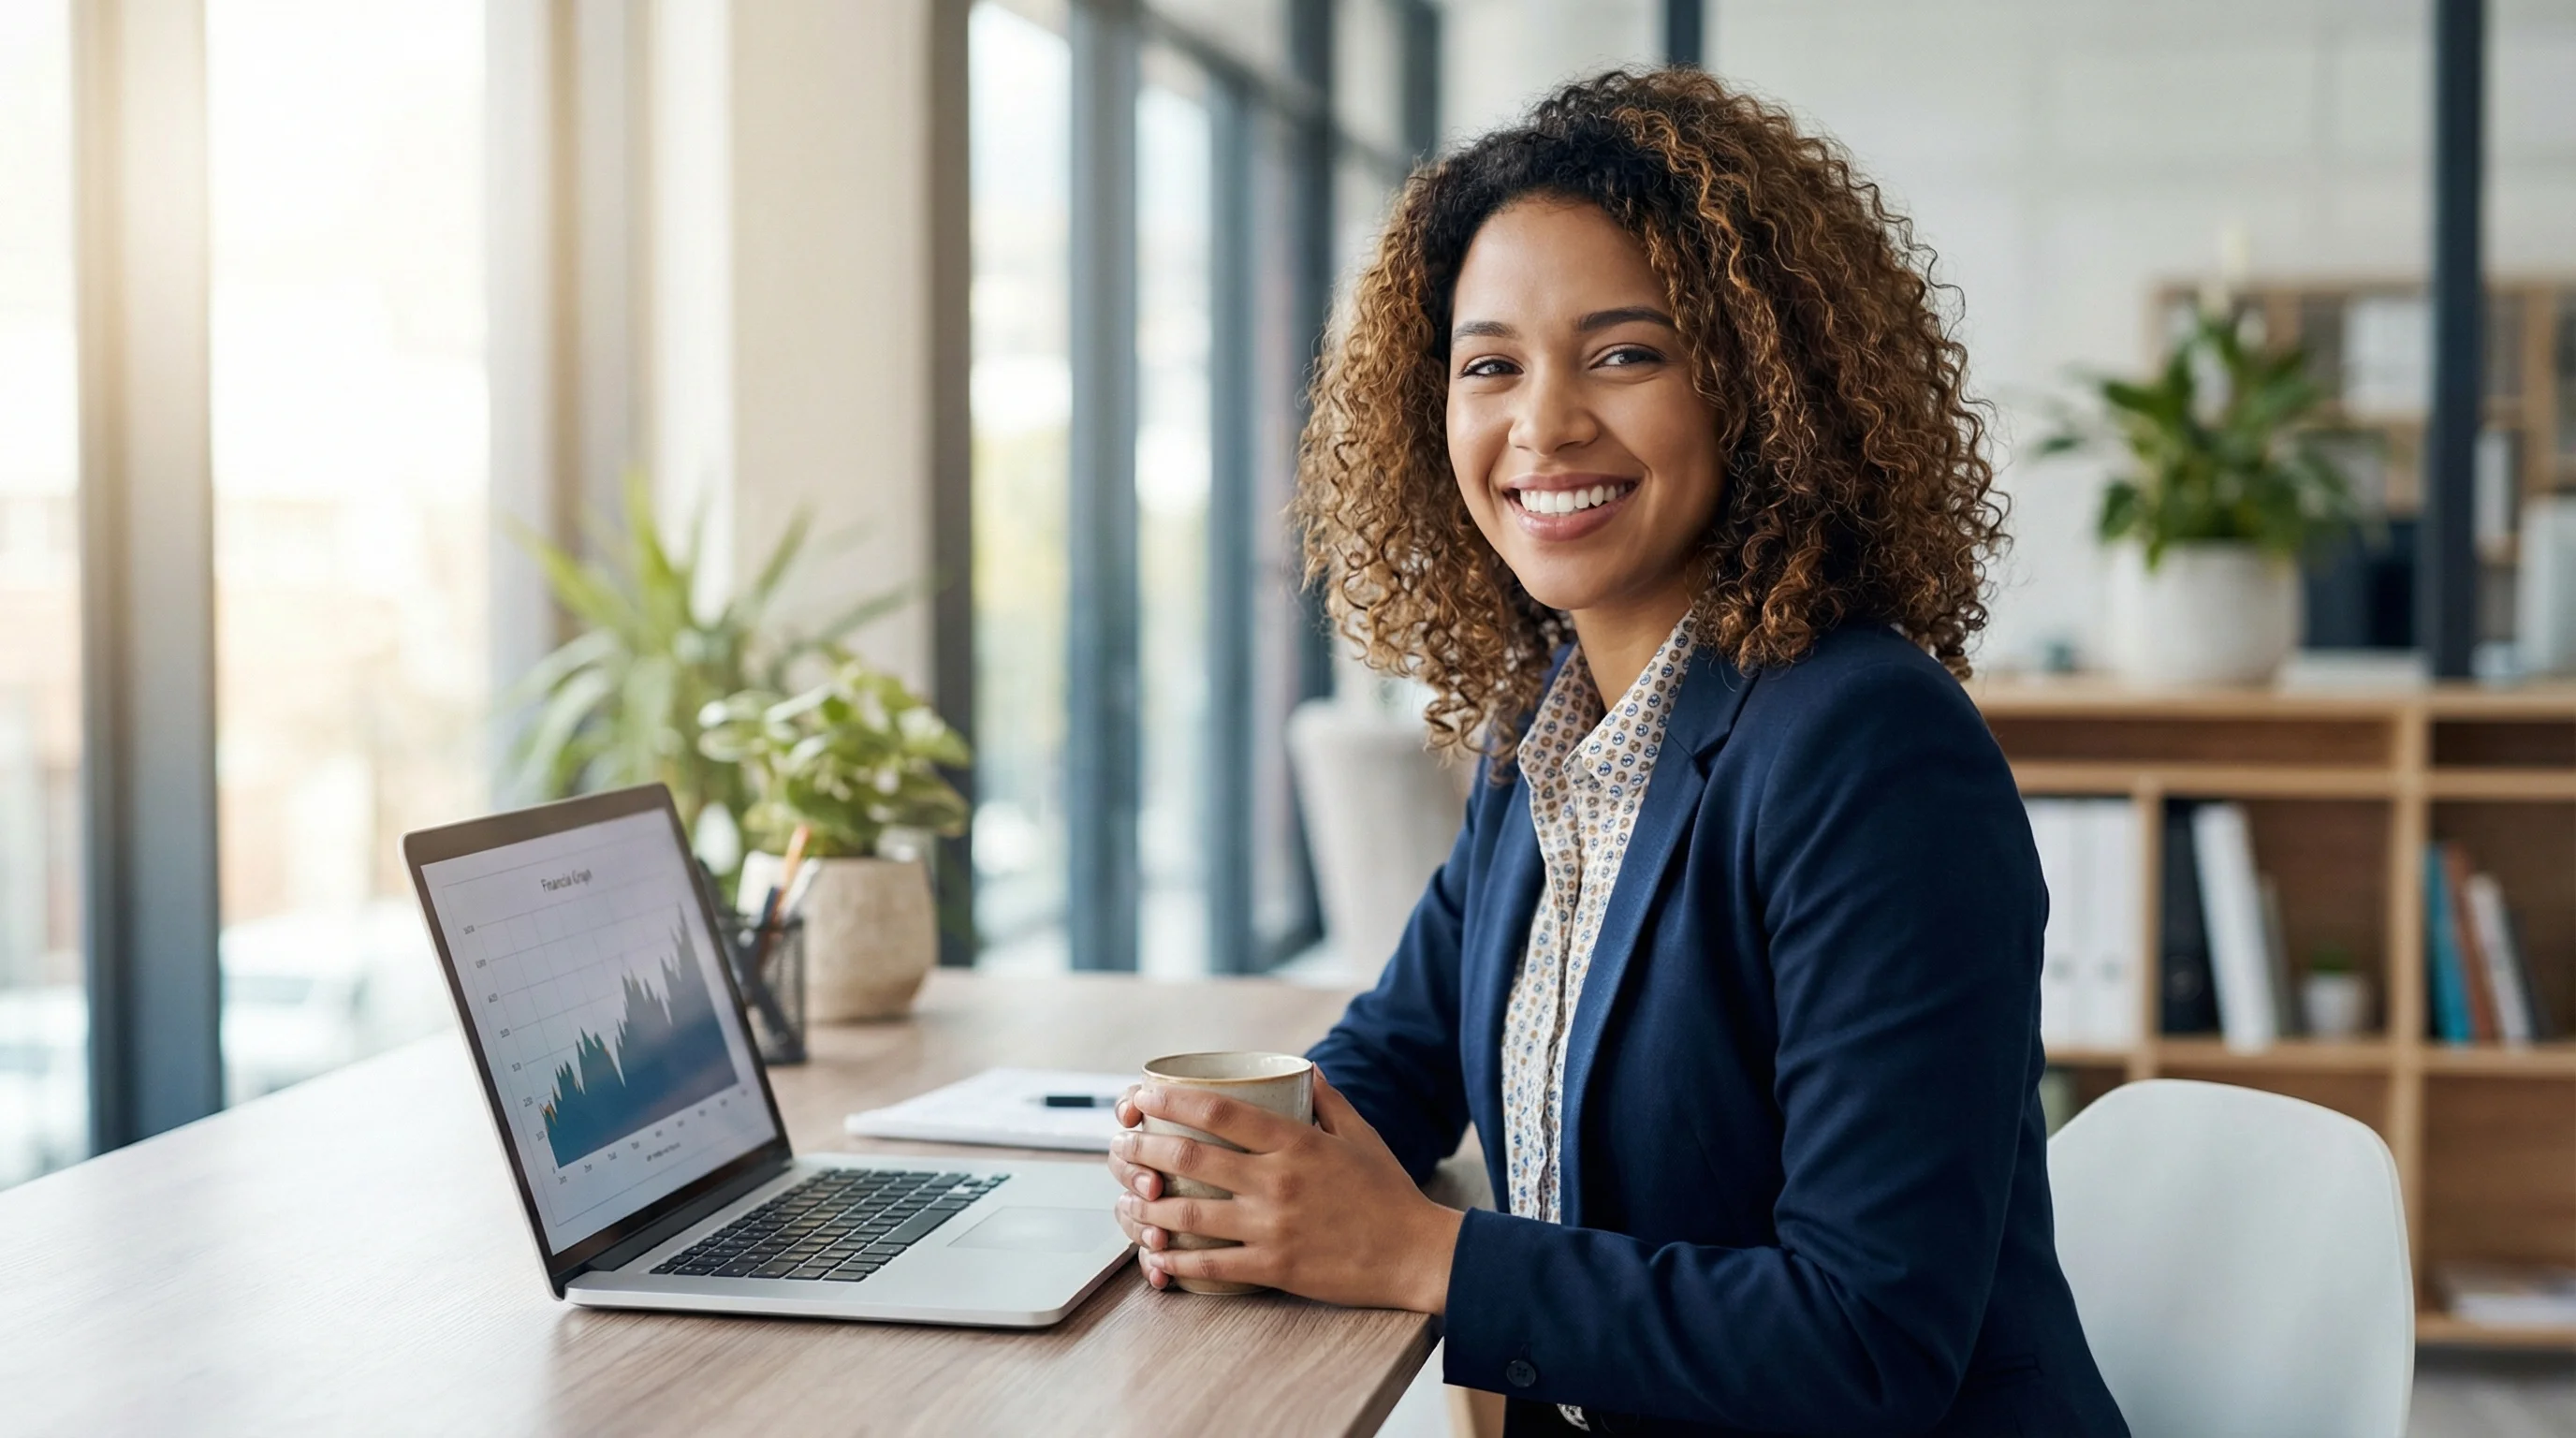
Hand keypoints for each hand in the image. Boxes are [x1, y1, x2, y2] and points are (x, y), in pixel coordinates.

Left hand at [1102, 1069, 1464, 1310]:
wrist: (1418, 1254)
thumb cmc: (1389, 1193)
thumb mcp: (1361, 1135)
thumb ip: (1328, 1100)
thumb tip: (1303, 1069)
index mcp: (1296, 1142)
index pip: (1220, 1112)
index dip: (1172, 1100)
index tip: (1142, 1096)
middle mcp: (1278, 1181)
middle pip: (1191, 1159)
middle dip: (1143, 1149)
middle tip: (1119, 1145)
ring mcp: (1273, 1227)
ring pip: (1191, 1215)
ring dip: (1148, 1208)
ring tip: (1125, 1201)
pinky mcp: (1275, 1267)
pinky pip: (1213, 1265)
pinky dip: (1178, 1262)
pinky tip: (1156, 1257)